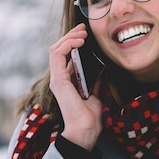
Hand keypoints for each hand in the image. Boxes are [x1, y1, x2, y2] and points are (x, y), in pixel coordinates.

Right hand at [49, 24, 101, 149]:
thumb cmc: (90, 117)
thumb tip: (102, 71)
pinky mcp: (58, 80)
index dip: (74, 42)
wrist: (86, 130)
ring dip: (69, 38)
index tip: (86, 34)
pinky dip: (67, 45)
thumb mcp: (96, 95)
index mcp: (67, 81)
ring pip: (56, 49)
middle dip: (71, 36)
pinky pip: (57, 55)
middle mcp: (59, 78)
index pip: (65, 56)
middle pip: (59, 49)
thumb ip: (96, 82)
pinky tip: (78, 41)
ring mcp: (57, 79)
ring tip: (82, 33)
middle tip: (84, 29)